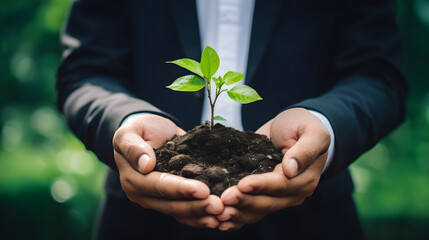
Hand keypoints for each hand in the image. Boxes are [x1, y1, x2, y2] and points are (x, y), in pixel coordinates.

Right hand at [113, 114, 223, 228]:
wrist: (150, 131)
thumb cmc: (139, 129)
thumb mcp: (130, 131)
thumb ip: (133, 146)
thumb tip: (145, 164)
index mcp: (133, 179)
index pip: (158, 186)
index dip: (180, 189)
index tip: (202, 190)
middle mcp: (144, 194)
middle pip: (171, 205)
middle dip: (196, 206)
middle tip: (219, 206)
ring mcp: (158, 200)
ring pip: (180, 213)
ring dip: (201, 214)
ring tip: (222, 214)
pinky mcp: (171, 199)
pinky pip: (185, 213)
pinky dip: (201, 216)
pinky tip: (219, 218)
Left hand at [216, 108, 329, 230]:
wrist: (291, 128)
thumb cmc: (302, 126)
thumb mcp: (312, 132)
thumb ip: (305, 150)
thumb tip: (290, 169)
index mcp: (304, 179)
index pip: (280, 185)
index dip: (261, 186)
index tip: (242, 184)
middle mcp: (291, 193)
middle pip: (267, 202)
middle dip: (245, 201)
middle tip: (224, 199)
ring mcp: (276, 197)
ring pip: (257, 211)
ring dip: (238, 213)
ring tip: (219, 212)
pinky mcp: (262, 195)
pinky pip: (250, 211)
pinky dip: (236, 217)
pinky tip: (220, 220)